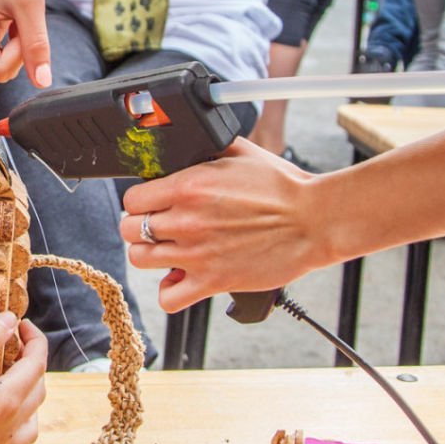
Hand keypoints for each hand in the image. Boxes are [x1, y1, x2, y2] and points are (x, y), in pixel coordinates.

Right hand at [0, 0, 51, 120]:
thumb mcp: (28, 3)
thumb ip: (35, 43)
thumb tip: (42, 79)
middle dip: (15, 54)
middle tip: (20, 24)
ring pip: (1, 68)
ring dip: (19, 48)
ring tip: (17, 19)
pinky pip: (6, 59)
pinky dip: (18, 44)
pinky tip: (13, 23)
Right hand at [0, 314, 46, 443]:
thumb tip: (10, 320)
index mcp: (7, 400)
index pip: (36, 363)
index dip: (34, 339)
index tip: (21, 323)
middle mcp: (10, 427)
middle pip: (38, 391)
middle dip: (33, 364)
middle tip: (14, 348)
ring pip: (31, 425)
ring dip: (30, 401)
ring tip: (14, 387)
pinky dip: (13, 434)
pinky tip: (0, 430)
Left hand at [118, 139, 330, 311]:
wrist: (315, 220)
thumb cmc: (283, 186)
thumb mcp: (238, 153)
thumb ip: (204, 151)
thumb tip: (186, 145)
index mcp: (187, 187)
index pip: (132, 198)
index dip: (140, 200)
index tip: (151, 203)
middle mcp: (185, 221)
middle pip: (130, 229)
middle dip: (140, 226)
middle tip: (159, 226)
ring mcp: (197, 254)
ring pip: (140, 260)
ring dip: (151, 255)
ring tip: (169, 250)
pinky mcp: (214, 282)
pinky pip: (169, 298)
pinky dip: (170, 290)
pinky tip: (181, 278)